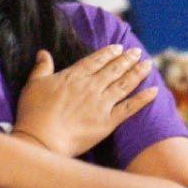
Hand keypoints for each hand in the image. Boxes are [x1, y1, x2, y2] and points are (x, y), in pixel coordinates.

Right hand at [13, 46, 159, 157]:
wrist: (41, 139)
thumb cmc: (33, 113)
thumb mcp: (33, 85)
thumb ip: (41, 68)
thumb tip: (43, 52)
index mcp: (74, 77)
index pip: (96, 61)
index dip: (109, 53)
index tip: (119, 47)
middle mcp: (91, 87)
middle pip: (114, 70)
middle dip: (127, 59)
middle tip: (137, 52)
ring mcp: (102, 103)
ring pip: (125, 84)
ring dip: (138, 73)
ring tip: (148, 64)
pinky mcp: (109, 121)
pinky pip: (130, 107)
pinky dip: (143, 98)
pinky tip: (155, 90)